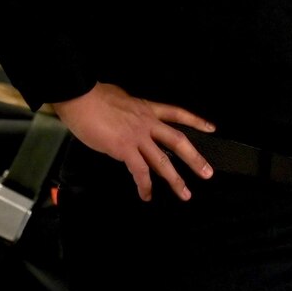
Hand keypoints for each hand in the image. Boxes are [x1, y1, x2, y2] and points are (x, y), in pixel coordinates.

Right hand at [54, 82, 214, 201]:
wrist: (80, 96)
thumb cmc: (94, 95)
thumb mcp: (121, 98)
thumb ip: (130, 110)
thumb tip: (129, 114)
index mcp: (147, 109)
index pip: (177, 113)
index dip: (195, 121)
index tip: (210, 128)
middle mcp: (147, 122)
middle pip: (178, 141)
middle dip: (194, 158)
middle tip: (207, 173)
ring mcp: (137, 136)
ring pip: (163, 161)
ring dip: (175, 179)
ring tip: (185, 193)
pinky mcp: (124, 148)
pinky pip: (139, 171)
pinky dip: (145, 185)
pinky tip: (147, 195)